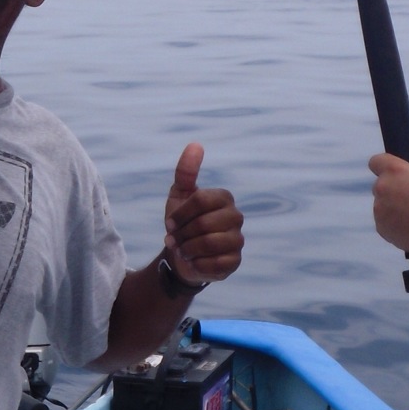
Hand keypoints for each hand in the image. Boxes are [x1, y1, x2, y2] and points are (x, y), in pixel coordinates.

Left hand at [163, 143, 243, 286]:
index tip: (170, 223)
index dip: (180, 214)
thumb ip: (186, 172)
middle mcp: (236, 217)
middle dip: (182, 234)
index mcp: (224, 198)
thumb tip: (195, 144)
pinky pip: (215, 264)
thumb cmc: (182, 222)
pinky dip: (197, 264)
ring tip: (183, 250)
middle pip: (203, 224)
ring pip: (210, 244)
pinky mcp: (235, 261)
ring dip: (188, 250)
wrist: (182, 255)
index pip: (200, 200)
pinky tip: (194, 262)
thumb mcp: (179, 196)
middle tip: (175, 239)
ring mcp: (238, 240)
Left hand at [369, 153, 408, 257]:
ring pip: (383, 205)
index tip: (388, 172)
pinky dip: (394, 224)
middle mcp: (382, 187)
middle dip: (392, 190)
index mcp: (394, 171)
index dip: (383, 166)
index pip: (376, 161)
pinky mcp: (380, 226)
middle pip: (381, 185)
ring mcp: (379, 208)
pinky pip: (385, 222)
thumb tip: (406, 181)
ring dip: (393, 208)